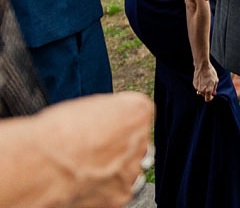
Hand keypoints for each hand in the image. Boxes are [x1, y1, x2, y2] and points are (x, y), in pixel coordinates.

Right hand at [27, 92, 152, 206]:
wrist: (37, 165)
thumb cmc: (55, 134)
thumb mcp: (87, 106)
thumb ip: (109, 113)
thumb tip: (109, 120)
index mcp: (136, 110)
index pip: (140, 115)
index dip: (119, 122)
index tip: (106, 127)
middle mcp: (141, 138)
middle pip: (137, 142)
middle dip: (120, 147)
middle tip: (94, 150)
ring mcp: (133, 168)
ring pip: (131, 168)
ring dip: (115, 169)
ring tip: (87, 168)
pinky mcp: (121, 194)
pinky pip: (121, 190)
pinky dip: (106, 188)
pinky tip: (86, 182)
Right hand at [193, 62, 217, 101]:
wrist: (202, 66)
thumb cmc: (210, 72)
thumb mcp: (216, 80)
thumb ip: (215, 87)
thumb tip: (214, 93)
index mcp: (208, 90)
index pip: (208, 99)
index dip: (210, 98)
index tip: (212, 96)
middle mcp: (202, 90)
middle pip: (204, 95)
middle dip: (207, 92)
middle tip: (210, 86)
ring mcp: (197, 87)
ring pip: (201, 91)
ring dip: (203, 89)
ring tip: (206, 81)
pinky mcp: (194, 84)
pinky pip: (198, 87)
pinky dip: (200, 85)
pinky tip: (202, 79)